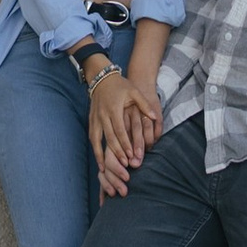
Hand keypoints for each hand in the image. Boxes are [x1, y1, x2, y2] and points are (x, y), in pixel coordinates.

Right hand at [90, 68, 157, 192]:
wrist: (101, 77)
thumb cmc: (120, 85)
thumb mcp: (134, 91)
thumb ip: (144, 104)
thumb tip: (154, 117)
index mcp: (114, 108)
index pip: (119, 130)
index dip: (125, 144)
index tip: (130, 156)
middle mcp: (103, 115)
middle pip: (109, 137)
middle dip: (117, 153)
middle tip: (124, 165)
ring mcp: (95, 118)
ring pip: (97, 140)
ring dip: (102, 155)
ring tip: (106, 169)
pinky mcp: (91, 120)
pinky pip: (92, 137)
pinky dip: (95, 150)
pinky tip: (99, 161)